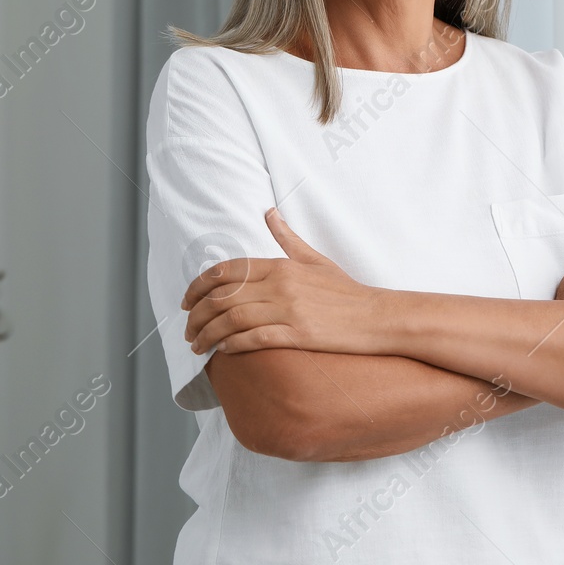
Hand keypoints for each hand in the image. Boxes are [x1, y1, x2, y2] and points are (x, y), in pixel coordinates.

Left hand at [181, 208, 385, 355]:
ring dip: (208, 334)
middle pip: (224, 296)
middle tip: (187, 329)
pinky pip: (256, 339)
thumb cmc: (346, 291)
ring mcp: (289, 310)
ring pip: (233, 319)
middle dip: (197, 314)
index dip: (199, 286)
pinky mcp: (298, 335)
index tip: (187, 301)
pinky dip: (234, 345)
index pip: (228, 271)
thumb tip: (269, 212)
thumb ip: (287, 238)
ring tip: (198, 345)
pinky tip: (224, 351)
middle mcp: (281, 285)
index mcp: (281, 266)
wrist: (376, 316)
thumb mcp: (315, 259)